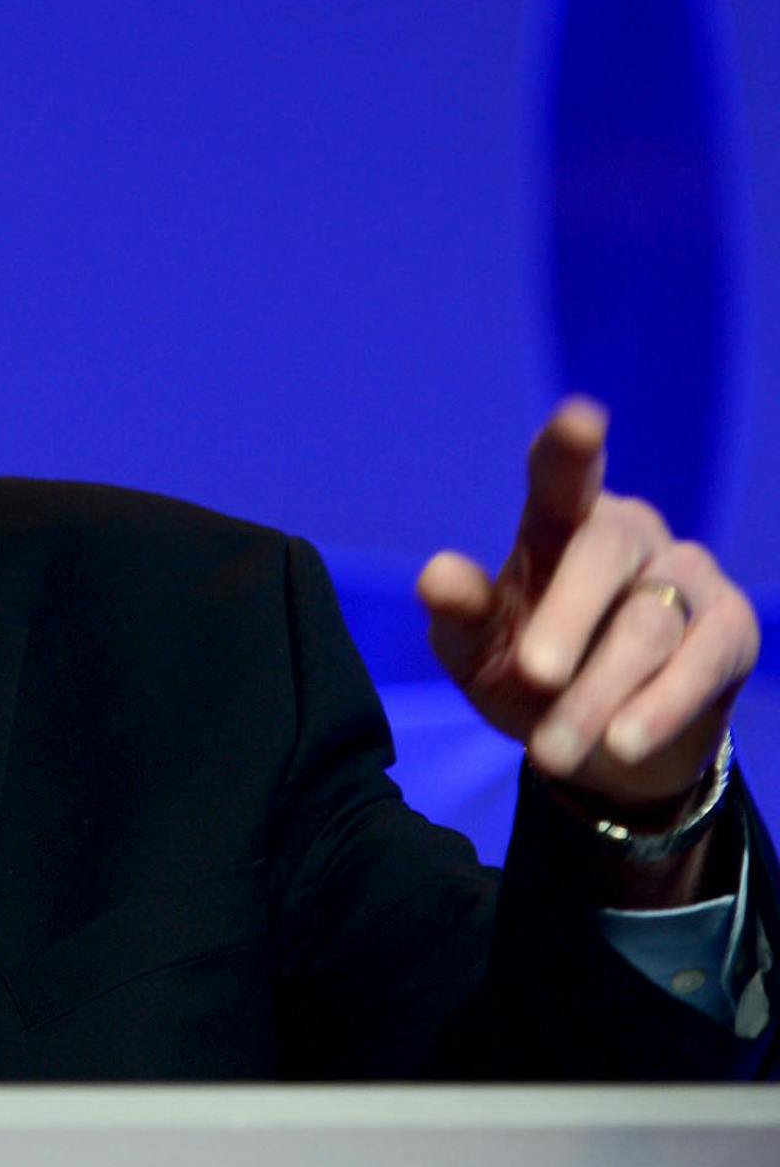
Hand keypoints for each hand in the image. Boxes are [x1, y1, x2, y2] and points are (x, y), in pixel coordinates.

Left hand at [417, 398, 760, 822]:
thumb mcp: (478, 652)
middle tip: (534, 674)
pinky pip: (702, 661)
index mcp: (558, 523)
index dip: (571, 449)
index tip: (581, 418)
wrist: (600, 746)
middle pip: (603, 554)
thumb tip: (436, 575)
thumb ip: (459, 614)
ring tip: (551, 749)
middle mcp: (628, 532)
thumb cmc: (526, 676)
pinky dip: (657, 707)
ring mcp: (686, 573)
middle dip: (566, 619)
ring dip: (597, 694)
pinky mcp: (730, 624)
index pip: (563, 476)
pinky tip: (622, 742)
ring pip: (647, 625)